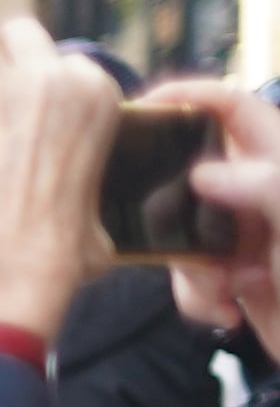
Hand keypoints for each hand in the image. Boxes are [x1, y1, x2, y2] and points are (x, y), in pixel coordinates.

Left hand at [0, 7, 119, 352]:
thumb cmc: (57, 251)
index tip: (22, 96)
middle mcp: (50, 78)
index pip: (63, 57)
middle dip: (0, 48)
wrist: (6, 267)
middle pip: (19, 29)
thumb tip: (87, 214)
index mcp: (97, 94)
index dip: (37, 75)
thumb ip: (91, 185)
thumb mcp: (100, 207)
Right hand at [145, 81, 279, 347]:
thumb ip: (263, 187)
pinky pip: (187, 276)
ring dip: (193, 271)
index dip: (188, 95)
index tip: (141, 109)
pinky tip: (230, 311)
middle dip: (175, 218)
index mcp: (278, 164)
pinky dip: (199, 299)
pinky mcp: (229, 274)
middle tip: (184, 243)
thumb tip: (202, 173)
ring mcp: (242, 234)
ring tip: (230, 290)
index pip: (233, 106)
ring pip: (180, 234)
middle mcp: (257, 193)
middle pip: (187, 177)